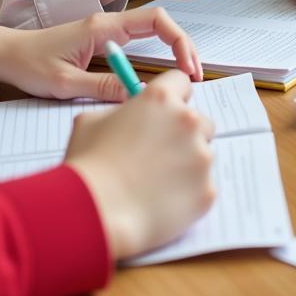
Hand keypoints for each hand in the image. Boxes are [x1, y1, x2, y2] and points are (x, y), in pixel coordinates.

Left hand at [0, 6, 202, 98]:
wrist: (3, 55)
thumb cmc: (28, 64)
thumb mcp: (64, 83)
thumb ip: (102, 87)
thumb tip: (139, 95)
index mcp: (103, 26)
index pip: (156, 20)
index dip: (180, 41)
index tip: (189, 68)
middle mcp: (109, 24)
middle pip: (160, 24)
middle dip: (184, 46)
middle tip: (196, 76)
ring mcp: (106, 32)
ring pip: (152, 32)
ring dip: (172, 50)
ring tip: (185, 77)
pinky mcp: (102, 42)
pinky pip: (138, 42)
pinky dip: (156, 54)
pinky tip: (160, 76)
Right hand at [65, 70, 215, 258]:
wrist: (96, 213)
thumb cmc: (89, 165)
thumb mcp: (90, 122)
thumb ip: (118, 111)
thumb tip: (128, 116)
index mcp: (161, 99)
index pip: (181, 82)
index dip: (171, 96)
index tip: (163, 112)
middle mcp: (187, 122)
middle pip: (199, 120)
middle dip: (183, 133)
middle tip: (158, 153)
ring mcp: (201, 156)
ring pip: (202, 155)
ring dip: (186, 164)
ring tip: (155, 183)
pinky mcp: (207, 190)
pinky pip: (201, 187)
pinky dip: (186, 194)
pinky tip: (161, 202)